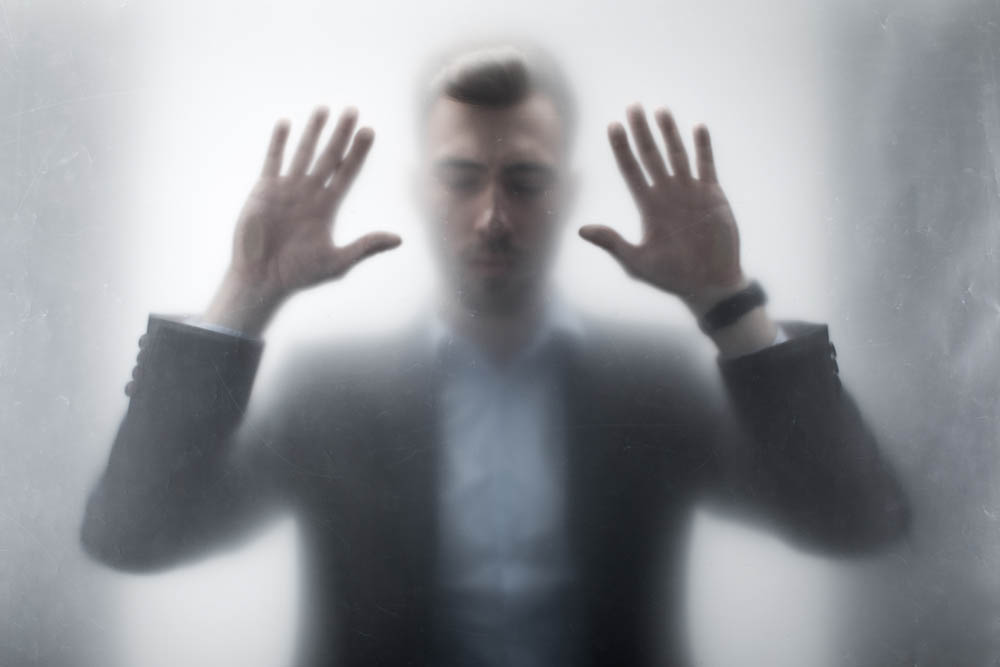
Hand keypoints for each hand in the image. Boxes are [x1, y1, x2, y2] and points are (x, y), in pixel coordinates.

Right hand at [205, 106, 400, 333]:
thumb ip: (366, 246)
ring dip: (313, 131)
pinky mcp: (265, 190)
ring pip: (303, 152)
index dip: (358, 152)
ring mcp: (287, 189)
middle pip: (329, 156)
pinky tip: (286, 123)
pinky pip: (273, 160)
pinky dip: (279, 143)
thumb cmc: (299, 274)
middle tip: (353, 110)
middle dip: (341, 134)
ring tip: (324, 108)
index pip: (347, 172)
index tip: (370, 131)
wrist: (263, 279)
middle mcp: (309, 193)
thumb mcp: (338, 261)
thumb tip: (398, 239)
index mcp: (328, 207)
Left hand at [579, 104, 742, 314]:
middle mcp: (666, 194)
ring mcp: (690, 192)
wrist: (708, 284)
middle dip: (641, 131)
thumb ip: (612, 242)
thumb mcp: (636, 261)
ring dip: (669, 133)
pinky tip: (698, 127)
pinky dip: (703, 147)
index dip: (621, 148)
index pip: (631, 169)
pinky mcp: (712, 195)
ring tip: (660, 110)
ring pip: (677, 155)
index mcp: (647, 206)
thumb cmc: (671, 276)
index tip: (612, 126)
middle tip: (632, 105)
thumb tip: (581, 230)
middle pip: (651, 155)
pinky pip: (706, 165)